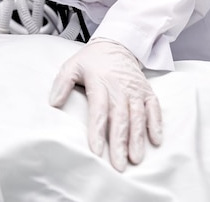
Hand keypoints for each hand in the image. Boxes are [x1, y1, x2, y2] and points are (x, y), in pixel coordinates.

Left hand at [49, 38, 162, 171]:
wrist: (117, 44)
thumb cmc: (91, 60)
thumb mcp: (71, 66)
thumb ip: (62, 84)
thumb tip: (53, 104)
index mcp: (99, 83)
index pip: (99, 110)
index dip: (98, 131)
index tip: (97, 151)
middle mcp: (119, 88)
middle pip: (120, 118)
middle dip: (120, 143)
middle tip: (119, 165)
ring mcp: (135, 90)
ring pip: (138, 117)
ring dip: (138, 138)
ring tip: (136, 159)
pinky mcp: (147, 91)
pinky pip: (154, 108)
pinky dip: (156, 124)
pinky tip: (156, 141)